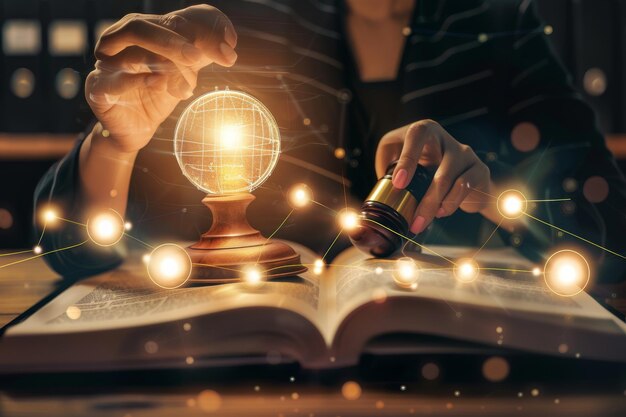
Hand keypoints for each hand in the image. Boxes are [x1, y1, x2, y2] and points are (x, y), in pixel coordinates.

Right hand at [85, 5, 237, 152]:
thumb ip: (201, 56)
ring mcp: (106, 65)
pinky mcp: (98, 90)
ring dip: (161, 61)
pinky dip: (135, 80)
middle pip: (143, 27)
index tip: (229, 46)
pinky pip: (113, 81)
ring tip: (185, 80)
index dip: (200, 28)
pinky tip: (155, 84)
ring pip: (130, 50)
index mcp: (143, 34)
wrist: (136, 131)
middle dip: (174, 41)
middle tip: (200, 57)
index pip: (170, 20)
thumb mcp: (184, 75)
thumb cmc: (158, 97)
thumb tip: (229, 44)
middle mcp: (121, 42)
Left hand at [375, 119, 491, 233]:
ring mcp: (465, 154)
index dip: (408, 158)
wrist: (459, 176)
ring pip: (453, 182)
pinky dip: (450, 204)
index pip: (417, 135)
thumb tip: (378, 188)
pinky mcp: (479, 170)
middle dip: (426, 199)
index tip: (399, 183)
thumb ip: (386, 165)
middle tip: (413, 221)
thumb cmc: (422, 166)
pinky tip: (440, 212)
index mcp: (424, 132)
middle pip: (439, 169)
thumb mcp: (398, 159)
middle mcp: (446, 140)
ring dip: (436, 207)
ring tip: (423, 221)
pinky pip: (465, 189)